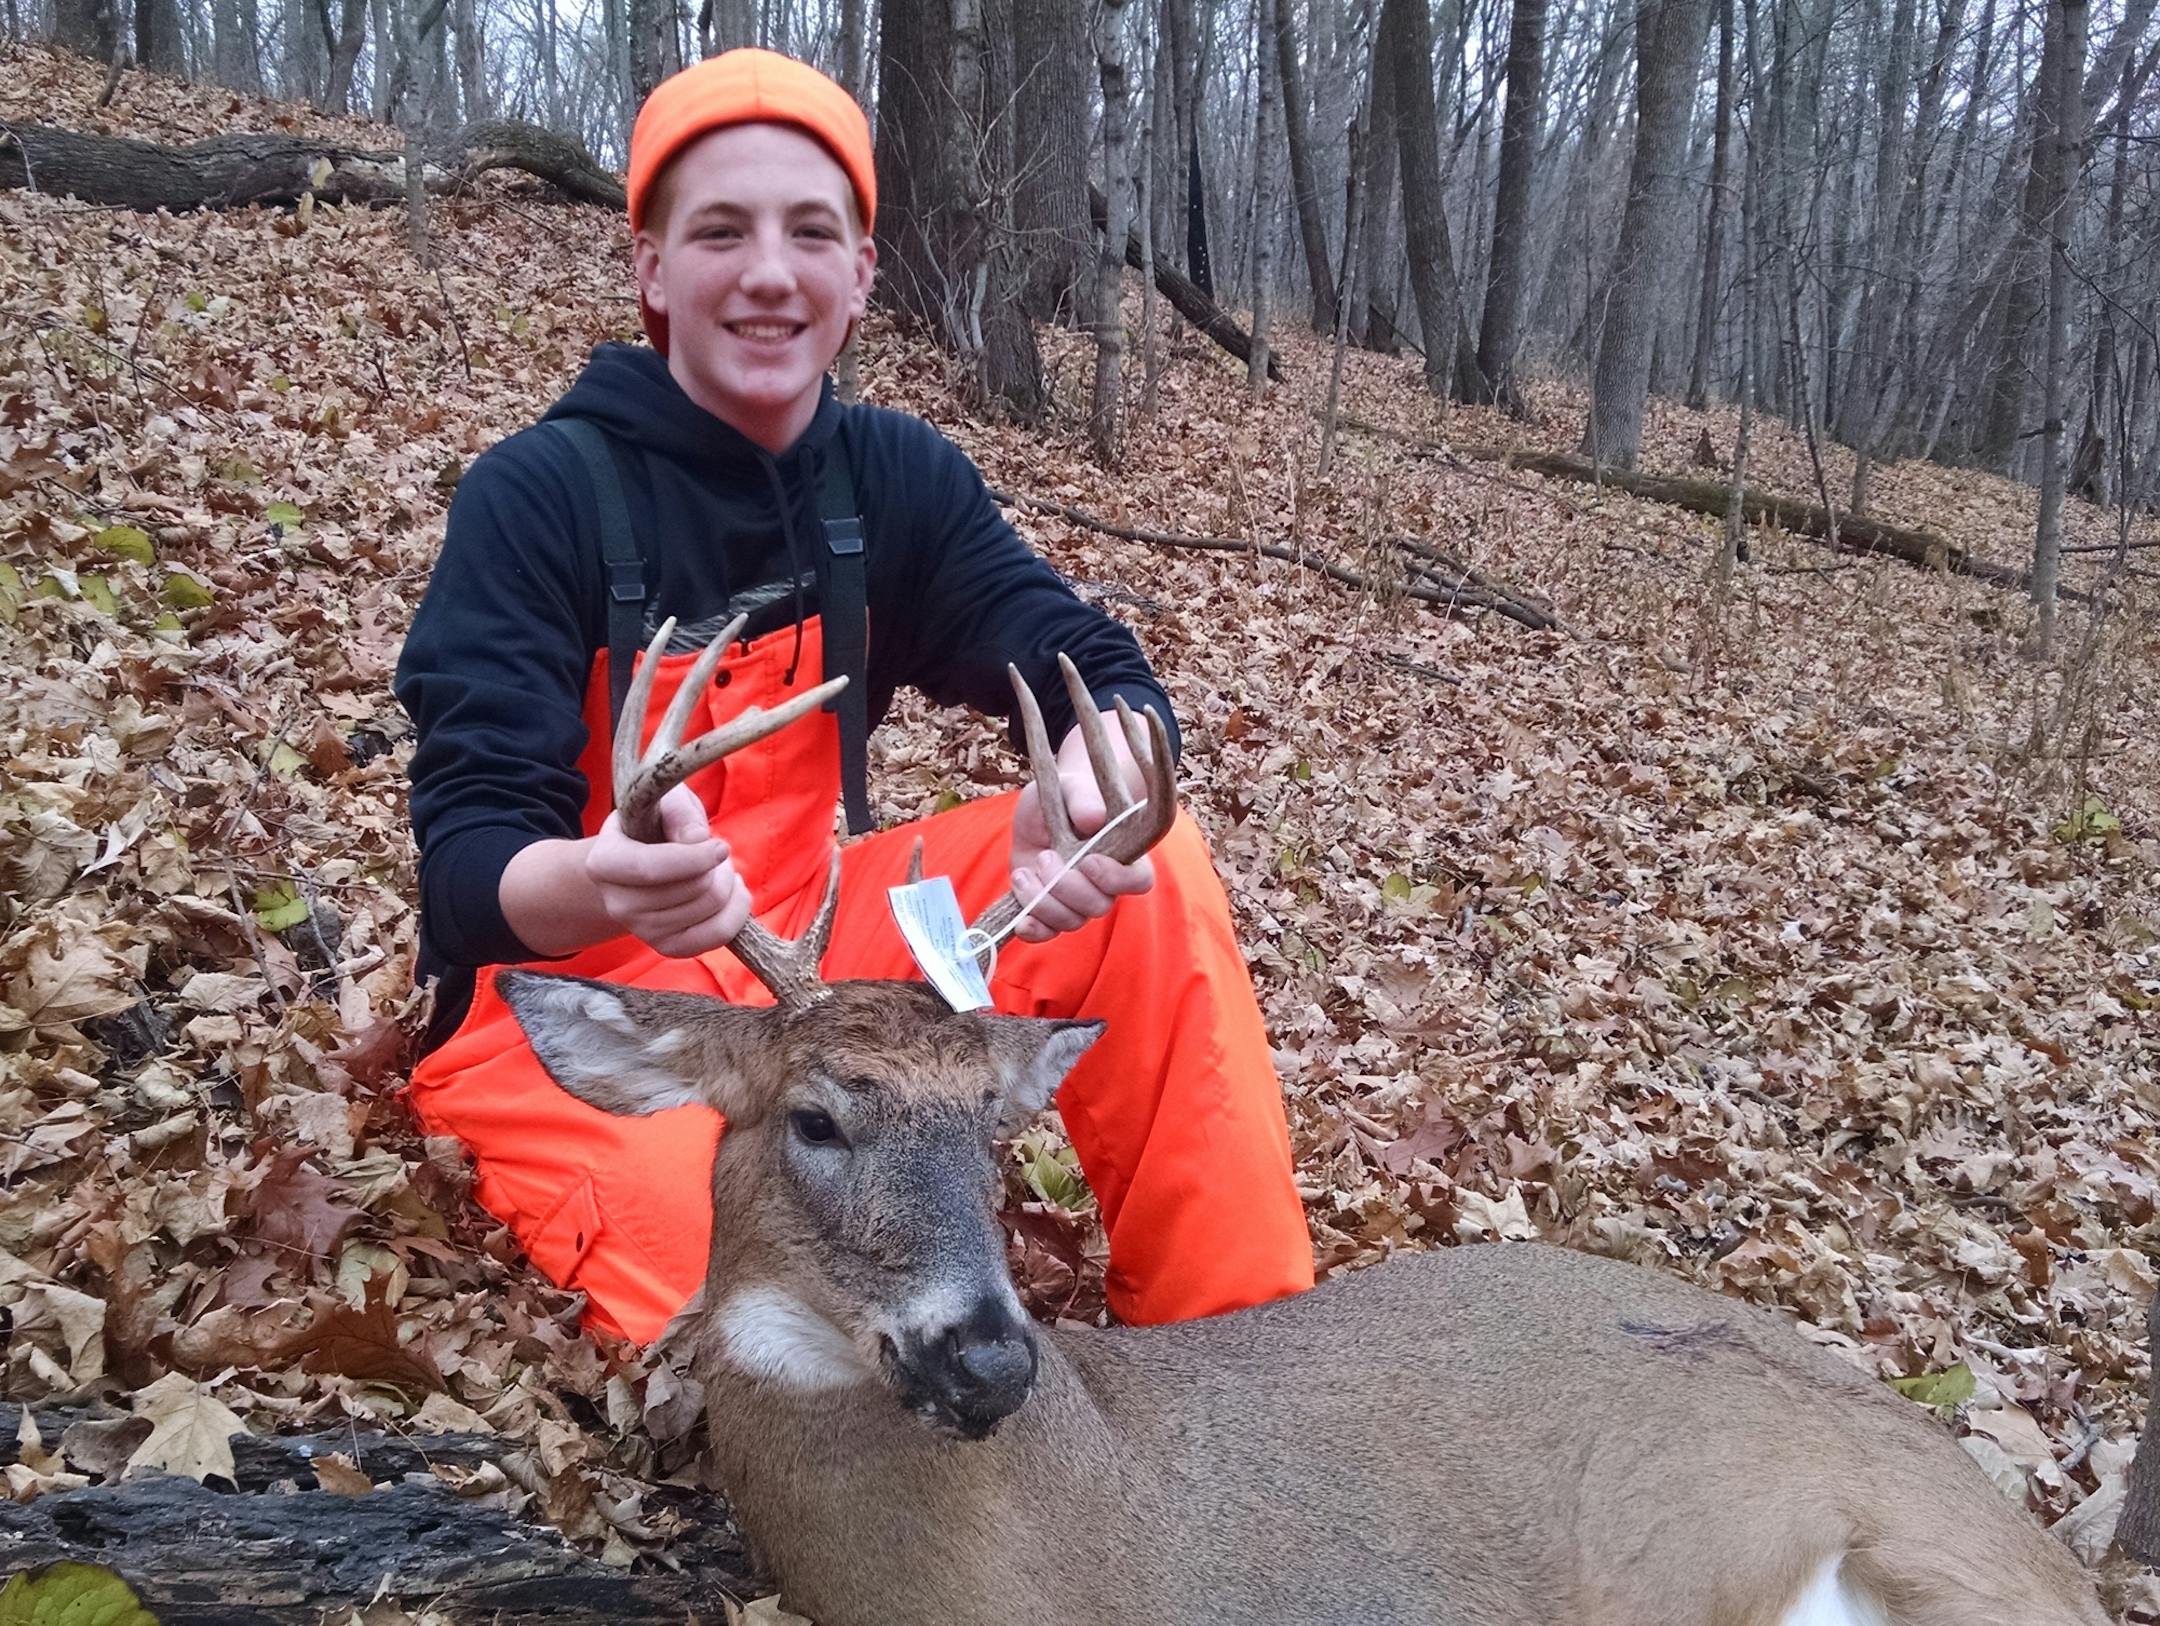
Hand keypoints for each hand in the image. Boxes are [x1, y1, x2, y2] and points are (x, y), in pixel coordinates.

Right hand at [585, 784, 753, 956]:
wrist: (643, 862)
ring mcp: (641, 930)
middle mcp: (616, 903)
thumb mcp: (664, 801)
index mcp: (603, 862)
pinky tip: (731, 891)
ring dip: (727, 882)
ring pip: (709, 908)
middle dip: (716, 864)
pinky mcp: (667, 947)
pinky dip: (736, 911)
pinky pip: (717, 937)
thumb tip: (697, 838)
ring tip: (715, 868)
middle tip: (713, 851)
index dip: (693, 858)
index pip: (650, 868)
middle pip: (691, 888)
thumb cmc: (655, 824)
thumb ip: (679, 810)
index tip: (720, 846)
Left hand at [1006, 711, 1161, 943]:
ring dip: (1044, 902)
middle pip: (1099, 905)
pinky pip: (1048, 933)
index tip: (1088, 861)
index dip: (1116, 878)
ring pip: (1072, 921)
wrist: (1038, 813)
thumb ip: (1082, 798)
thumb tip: (1093, 818)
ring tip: (1022, 873)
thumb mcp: (1068, 787)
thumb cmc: (1063, 796)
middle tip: (1045, 857)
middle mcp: (1103, 883)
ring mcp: (1076, 900)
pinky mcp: (1050, 909)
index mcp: (1122, 854)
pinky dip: (1035, 930)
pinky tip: (1021, 919)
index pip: (1138, 880)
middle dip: (1068, 886)